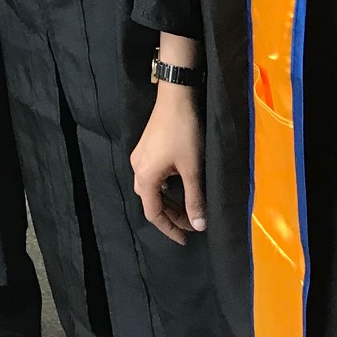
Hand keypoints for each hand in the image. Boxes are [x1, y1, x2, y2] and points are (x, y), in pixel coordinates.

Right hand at [131, 82, 206, 244]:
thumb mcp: (192, 169)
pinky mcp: (146, 147)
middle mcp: (137, 168)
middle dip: (171, 215)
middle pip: (151, 201)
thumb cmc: (184, 133)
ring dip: (169, 200)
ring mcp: (140, 156)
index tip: (186, 239)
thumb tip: (199, 225)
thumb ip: (194, 199)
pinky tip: (178, 183)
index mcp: (145, 177)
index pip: (153, 213)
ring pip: (151, 188)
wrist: (177, 96)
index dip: (170, 229)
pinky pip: (153, 175)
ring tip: (189, 206)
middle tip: (193, 222)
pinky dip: (166, 186)